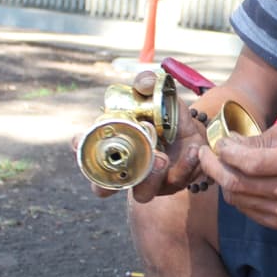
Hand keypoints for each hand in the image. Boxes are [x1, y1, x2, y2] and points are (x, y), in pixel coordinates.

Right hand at [73, 70, 209, 200]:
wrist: (196, 130)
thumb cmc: (166, 115)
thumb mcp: (157, 97)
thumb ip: (148, 86)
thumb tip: (144, 83)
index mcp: (113, 147)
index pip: (86, 153)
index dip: (81, 148)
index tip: (80, 140)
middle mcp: (126, 171)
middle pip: (103, 188)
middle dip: (104, 183)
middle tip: (120, 162)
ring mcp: (150, 183)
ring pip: (142, 193)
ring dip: (149, 177)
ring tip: (161, 159)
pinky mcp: (176, 183)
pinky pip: (179, 180)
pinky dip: (185, 166)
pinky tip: (192, 151)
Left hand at [198, 124, 276, 228]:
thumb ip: (257, 140)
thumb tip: (228, 143)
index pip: (250, 163)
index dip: (228, 153)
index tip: (218, 144)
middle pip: (236, 184)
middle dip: (213, 167)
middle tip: (204, 154)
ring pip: (235, 198)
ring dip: (221, 181)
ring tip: (219, 166)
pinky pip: (244, 209)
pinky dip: (234, 194)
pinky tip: (236, 181)